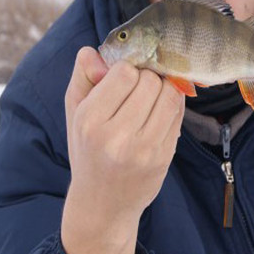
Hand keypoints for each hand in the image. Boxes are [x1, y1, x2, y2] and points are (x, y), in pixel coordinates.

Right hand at [61, 46, 184, 253]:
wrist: (102, 204)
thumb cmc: (87, 149)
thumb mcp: (75, 112)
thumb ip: (83, 76)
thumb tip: (94, 50)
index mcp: (90, 120)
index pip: (124, 72)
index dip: (127, 70)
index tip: (123, 80)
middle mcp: (116, 136)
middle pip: (150, 81)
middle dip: (147, 78)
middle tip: (139, 89)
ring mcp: (144, 150)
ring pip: (169, 95)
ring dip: (163, 90)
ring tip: (150, 99)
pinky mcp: (163, 158)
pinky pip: (178, 115)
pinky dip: (171, 107)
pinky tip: (158, 114)